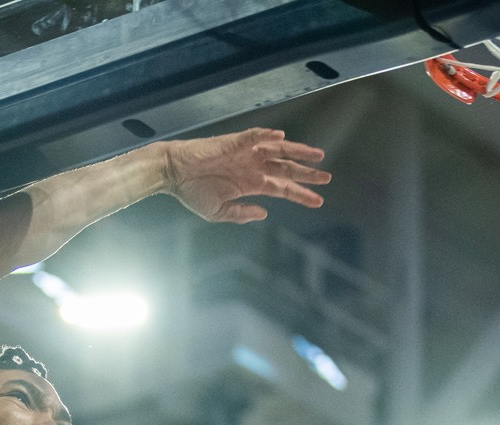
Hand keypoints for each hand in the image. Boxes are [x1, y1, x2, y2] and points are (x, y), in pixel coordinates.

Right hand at [162, 129, 329, 223]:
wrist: (172, 174)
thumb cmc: (191, 192)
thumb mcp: (218, 212)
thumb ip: (241, 214)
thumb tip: (264, 213)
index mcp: (251, 183)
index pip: (283, 188)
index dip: (301, 194)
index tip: (319, 201)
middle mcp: (253, 167)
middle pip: (287, 168)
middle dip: (307, 174)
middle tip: (327, 179)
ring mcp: (246, 153)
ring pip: (279, 150)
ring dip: (298, 152)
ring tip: (318, 156)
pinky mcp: (234, 142)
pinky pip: (254, 136)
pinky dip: (267, 135)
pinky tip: (281, 137)